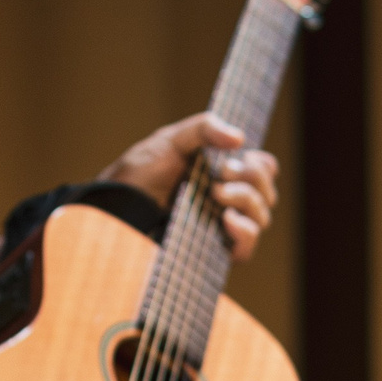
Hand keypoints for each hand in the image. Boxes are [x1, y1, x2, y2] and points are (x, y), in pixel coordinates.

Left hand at [98, 112, 280, 261]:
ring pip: (261, 217)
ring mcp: (221, 227)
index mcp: (222, 173)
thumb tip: (240, 138)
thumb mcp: (171, 140)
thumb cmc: (140, 171)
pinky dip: (245, 231)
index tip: (240, 156)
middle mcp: (227, 200)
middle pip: (267, 192)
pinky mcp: (212, 251)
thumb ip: (205, 129)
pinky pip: (247, 248)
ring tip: (216, 193)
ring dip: (247, 200)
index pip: (264, 170)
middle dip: (252, 178)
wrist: (114, 205)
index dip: (259, 165)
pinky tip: (227, 219)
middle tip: (221, 174)